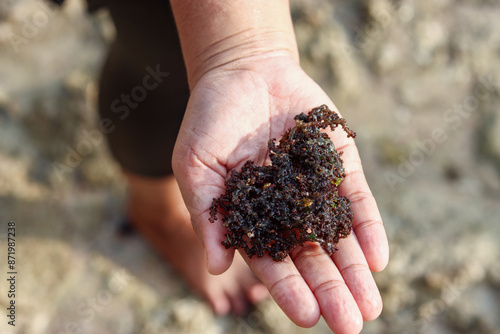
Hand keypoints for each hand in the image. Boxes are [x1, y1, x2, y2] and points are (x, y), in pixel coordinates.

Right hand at [173, 55, 388, 333]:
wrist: (244, 70)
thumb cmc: (210, 120)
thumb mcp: (196, 167)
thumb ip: (207, 215)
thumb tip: (217, 266)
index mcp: (253, 217)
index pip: (272, 260)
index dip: (288, 288)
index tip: (306, 315)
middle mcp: (286, 210)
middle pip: (311, 256)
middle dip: (329, 290)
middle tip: (349, 324)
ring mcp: (316, 188)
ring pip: (338, 236)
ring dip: (354, 271)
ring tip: (370, 306)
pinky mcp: (339, 164)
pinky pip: (357, 200)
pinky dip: (367, 228)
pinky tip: (377, 259)